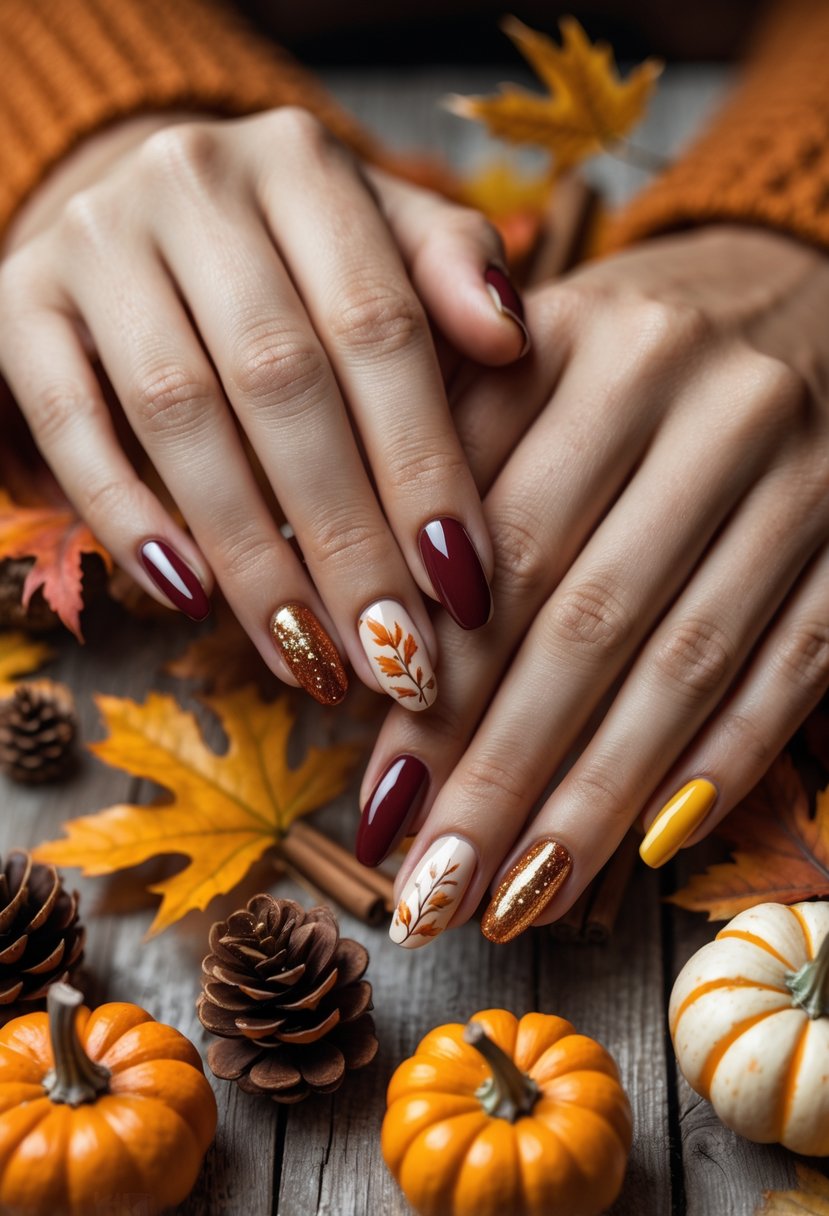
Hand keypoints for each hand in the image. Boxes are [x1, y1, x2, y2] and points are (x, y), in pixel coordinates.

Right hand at [0, 109, 528, 703]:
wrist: (147, 216)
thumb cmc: (295, 256)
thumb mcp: (381, 241)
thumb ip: (448, 277)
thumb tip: (511, 339)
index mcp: (303, 164)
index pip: (379, 327)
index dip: (423, 463)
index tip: (463, 588)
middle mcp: (193, 181)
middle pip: (281, 380)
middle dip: (346, 538)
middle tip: (393, 657)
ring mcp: (93, 239)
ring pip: (180, 413)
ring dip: (252, 554)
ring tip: (311, 658)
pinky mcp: (18, 302)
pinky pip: (67, 421)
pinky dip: (127, 516)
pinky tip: (191, 599)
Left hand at [356, 224, 828, 944]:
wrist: (789, 285)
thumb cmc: (620, 349)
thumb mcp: (520, 357)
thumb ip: (436, 461)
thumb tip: (330, 621)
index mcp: (593, 347)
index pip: (498, 547)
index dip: (436, 687)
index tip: (378, 806)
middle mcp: (704, 403)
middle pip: (584, 619)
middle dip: (501, 772)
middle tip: (431, 897)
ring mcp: (800, 471)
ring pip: (685, 662)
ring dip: (596, 799)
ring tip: (515, 901)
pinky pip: (793, 665)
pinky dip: (723, 761)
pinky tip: (647, 849)